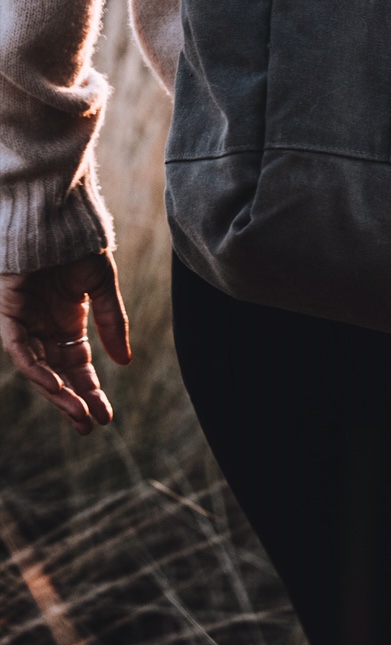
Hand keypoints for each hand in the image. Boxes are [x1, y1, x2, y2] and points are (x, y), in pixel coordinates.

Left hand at [0, 251, 130, 434]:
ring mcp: (27, 323)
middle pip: (58, 374)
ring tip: (77, 415)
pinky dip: (37, 370)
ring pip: (39, 369)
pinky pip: (20, 351)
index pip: (78, 364)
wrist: (52, 217)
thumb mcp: (101, 285)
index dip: (91, 390)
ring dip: (57, 393)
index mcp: (68, 320)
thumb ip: (112, 323)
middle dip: (74, 401)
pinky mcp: (9, 316)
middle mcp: (46, 328)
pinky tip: (56, 387)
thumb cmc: (77, 244)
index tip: (106, 416)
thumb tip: (125, 362)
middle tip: (90, 427)